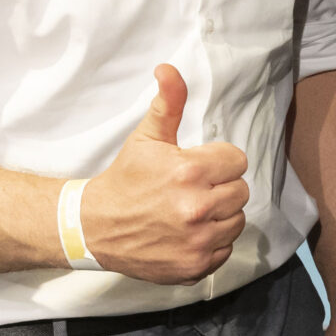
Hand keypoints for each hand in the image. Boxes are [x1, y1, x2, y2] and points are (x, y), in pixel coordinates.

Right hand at [78, 64, 249, 284]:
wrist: (94, 227)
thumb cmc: (125, 179)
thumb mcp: (146, 137)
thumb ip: (168, 102)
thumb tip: (169, 68)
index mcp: (189, 171)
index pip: (237, 161)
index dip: (218, 163)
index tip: (197, 168)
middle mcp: (197, 208)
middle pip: (241, 191)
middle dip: (220, 188)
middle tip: (192, 190)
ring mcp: (197, 241)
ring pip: (237, 221)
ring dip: (220, 216)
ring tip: (190, 212)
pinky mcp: (194, 267)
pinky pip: (225, 250)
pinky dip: (211, 244)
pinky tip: (187, 234)